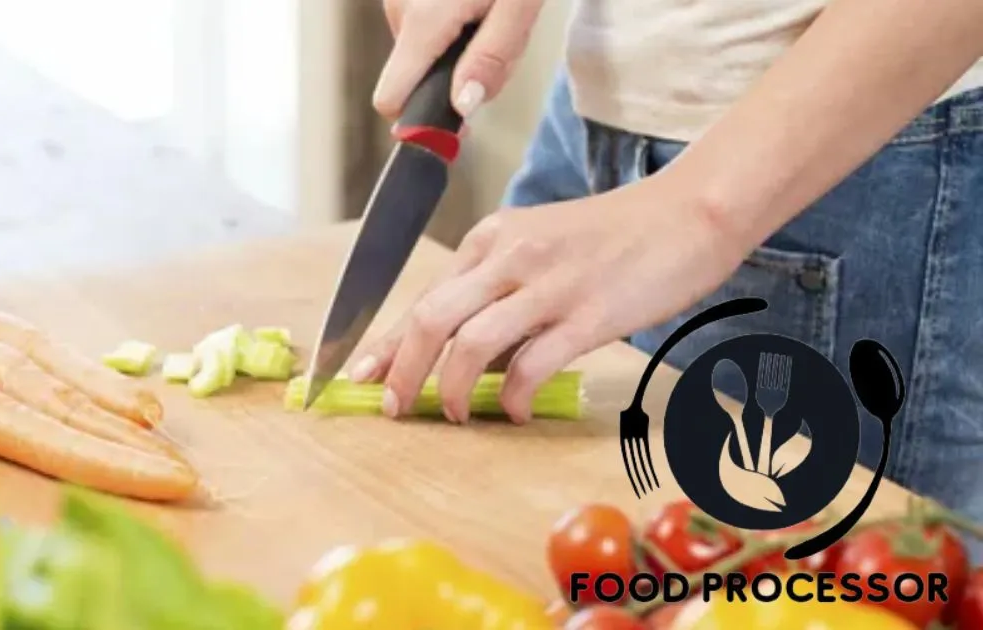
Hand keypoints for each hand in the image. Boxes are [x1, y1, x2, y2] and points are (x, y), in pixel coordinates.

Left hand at [348, 172, 751, 423]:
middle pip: (429, 318)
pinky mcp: (588, 313)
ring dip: (450, 389)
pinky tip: (512, 411)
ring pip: (469, 343)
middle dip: (401, 370)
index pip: (423, 295)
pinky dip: (510, 396)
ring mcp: (548, 284)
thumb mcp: (540, 247)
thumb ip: (497, 290)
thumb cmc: (615, 237)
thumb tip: (461, 355)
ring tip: (454, 415)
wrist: (688, 213)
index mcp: (492, 237)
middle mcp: (510, 255)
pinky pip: (530, 365)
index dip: (385, 342)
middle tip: (394, 407)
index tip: (361, 376)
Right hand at [374, 0, 543, 119]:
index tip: (456, 121)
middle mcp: (400, 7)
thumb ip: (491, 59)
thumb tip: (461, 108)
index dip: (422, 118)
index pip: (391, 99)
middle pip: (415, 75)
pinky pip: (423, 21)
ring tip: (495, 7)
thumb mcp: (520, 6)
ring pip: (422, 48)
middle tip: (502, 36)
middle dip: (458, 72)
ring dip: (460, 43)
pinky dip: (453, 19)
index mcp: (423, 21)